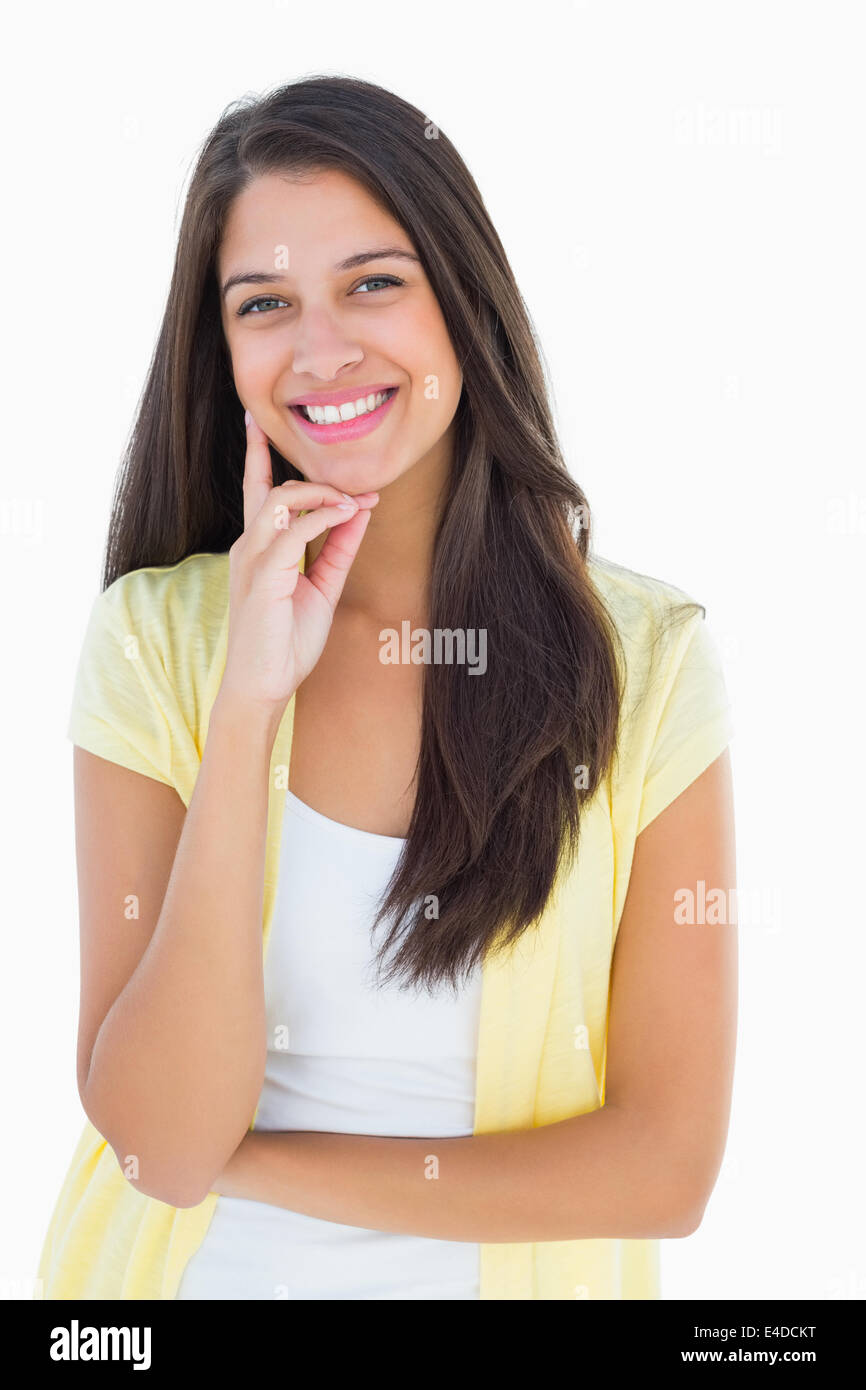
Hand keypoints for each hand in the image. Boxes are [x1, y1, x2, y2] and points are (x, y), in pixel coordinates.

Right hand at [217, 409, 378, 714]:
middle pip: (267, 488)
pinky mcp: (262, 576)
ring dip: (321, 493)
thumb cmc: (285, 643)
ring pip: (281, 501)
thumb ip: (337, 549)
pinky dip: (323, 517)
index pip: (256, 492)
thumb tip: (359, 511)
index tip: (257, 424)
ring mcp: (252, 560)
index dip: (257, 456)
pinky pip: (293, 530)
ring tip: (354, 500)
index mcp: (257, 549)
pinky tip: (348, 514)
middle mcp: (249, 547)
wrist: (264, 686)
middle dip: (300, 471)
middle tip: (350, 484)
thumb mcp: (321, 587)